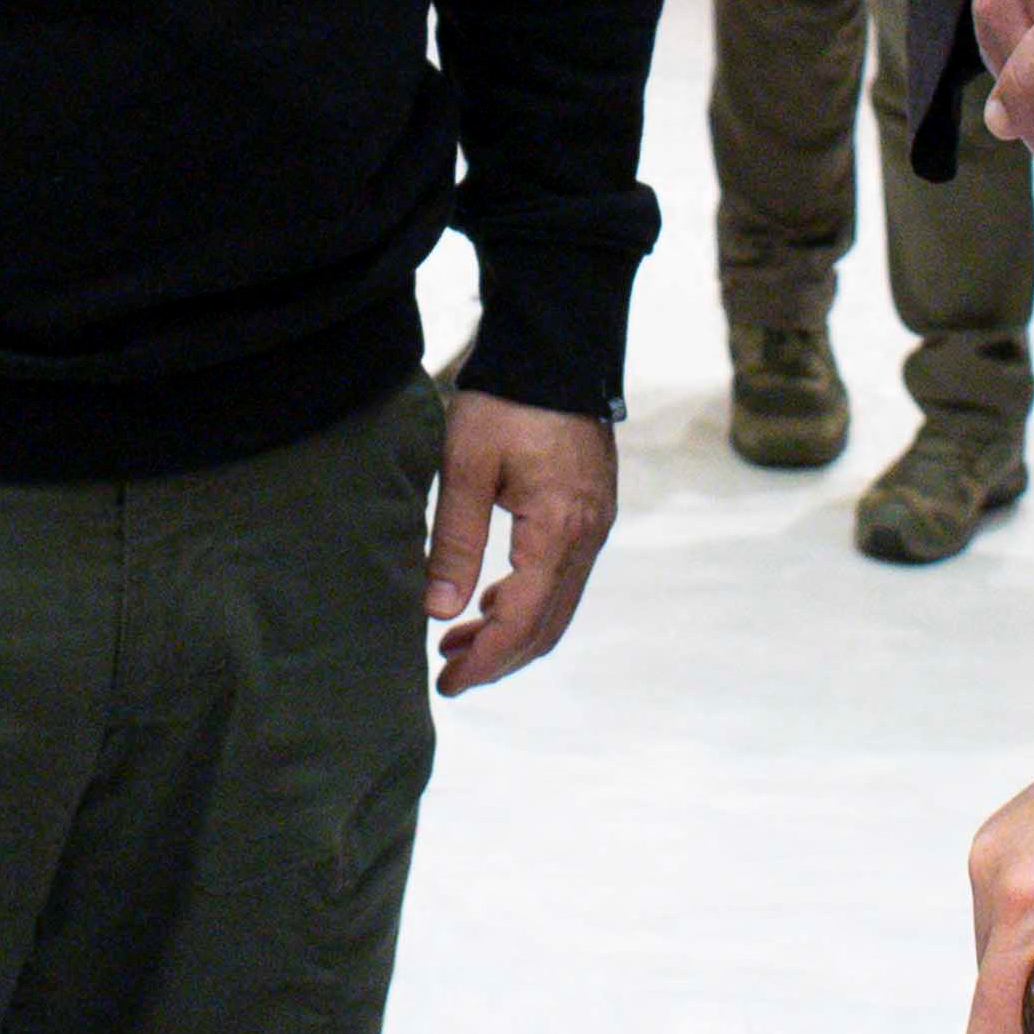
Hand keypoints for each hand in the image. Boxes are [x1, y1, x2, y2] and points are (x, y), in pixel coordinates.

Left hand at [424, 394, 617, 693]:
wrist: (556, 351)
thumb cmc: (506, 402)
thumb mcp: (465, 468)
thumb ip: (455, 543)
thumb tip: (437, 612)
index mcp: (557, 531)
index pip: (523, 620)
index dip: (486, 660)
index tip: (448, 682)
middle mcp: (587, 537)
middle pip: (547, 626)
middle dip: (499, 659)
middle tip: (449, 677)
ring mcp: (596, 526)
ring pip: (558, 606)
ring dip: (512, 633)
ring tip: (457, 644)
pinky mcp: (591, 513)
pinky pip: (564, 578)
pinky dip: (528, 601)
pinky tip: (490, 601)